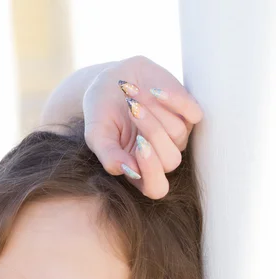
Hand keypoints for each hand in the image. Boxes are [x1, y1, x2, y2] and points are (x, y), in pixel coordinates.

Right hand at [83, 55, 203, 199]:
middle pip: (170, 160)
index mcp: (139, 170)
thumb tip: (127, 171)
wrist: (112, 79)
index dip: (152, 171)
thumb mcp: (96, 135)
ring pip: (177, 133)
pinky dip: (175, 100)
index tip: (139, 144)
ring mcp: (177, 136)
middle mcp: (161, 157)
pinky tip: (154, 90)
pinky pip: (194, 113)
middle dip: (152, 132)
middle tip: (132, 109)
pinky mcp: (188, 114)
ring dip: (154, 109)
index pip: (156, 188)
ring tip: (132, 93)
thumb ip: (109, 156)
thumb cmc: (102, 111)